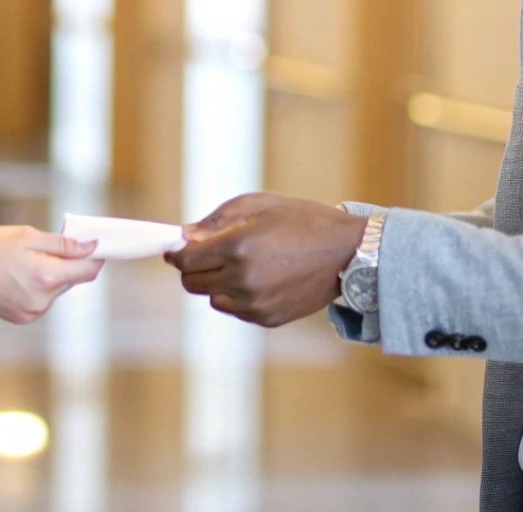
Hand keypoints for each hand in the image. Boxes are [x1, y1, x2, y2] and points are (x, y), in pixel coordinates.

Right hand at [0, 225, 102, 323]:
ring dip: (52, 276)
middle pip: (72, 280)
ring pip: (57, 290)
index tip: (97, 247)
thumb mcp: (28, 236)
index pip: (88, 271)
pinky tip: (20, 277)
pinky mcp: (25, 318)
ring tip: (27, 263)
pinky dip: (39, 288)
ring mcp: (34, 311)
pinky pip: (44, 300)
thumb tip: (91, 247)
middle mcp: (44, 299)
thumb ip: (63, 244)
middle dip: (68, 264)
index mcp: (47, 276)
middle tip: (50, 248)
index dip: (96, 258)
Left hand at [165, 193, 365, 327]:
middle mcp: (244, 279)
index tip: (176, 248)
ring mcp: (256, 303)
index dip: (176, 253)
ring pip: (212, 299)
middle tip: (207, 254)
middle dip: (193, 268)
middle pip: (192, 283)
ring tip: (241, 265)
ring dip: (216, 284)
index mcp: (238, 246)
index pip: (185, 260)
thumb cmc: (302, 220)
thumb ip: (216, 220)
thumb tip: (184, 237)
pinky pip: (235, 310)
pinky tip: (259, 279)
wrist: (346, 253)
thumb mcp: (258, 205)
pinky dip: (237, 297)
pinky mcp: (267, 318)